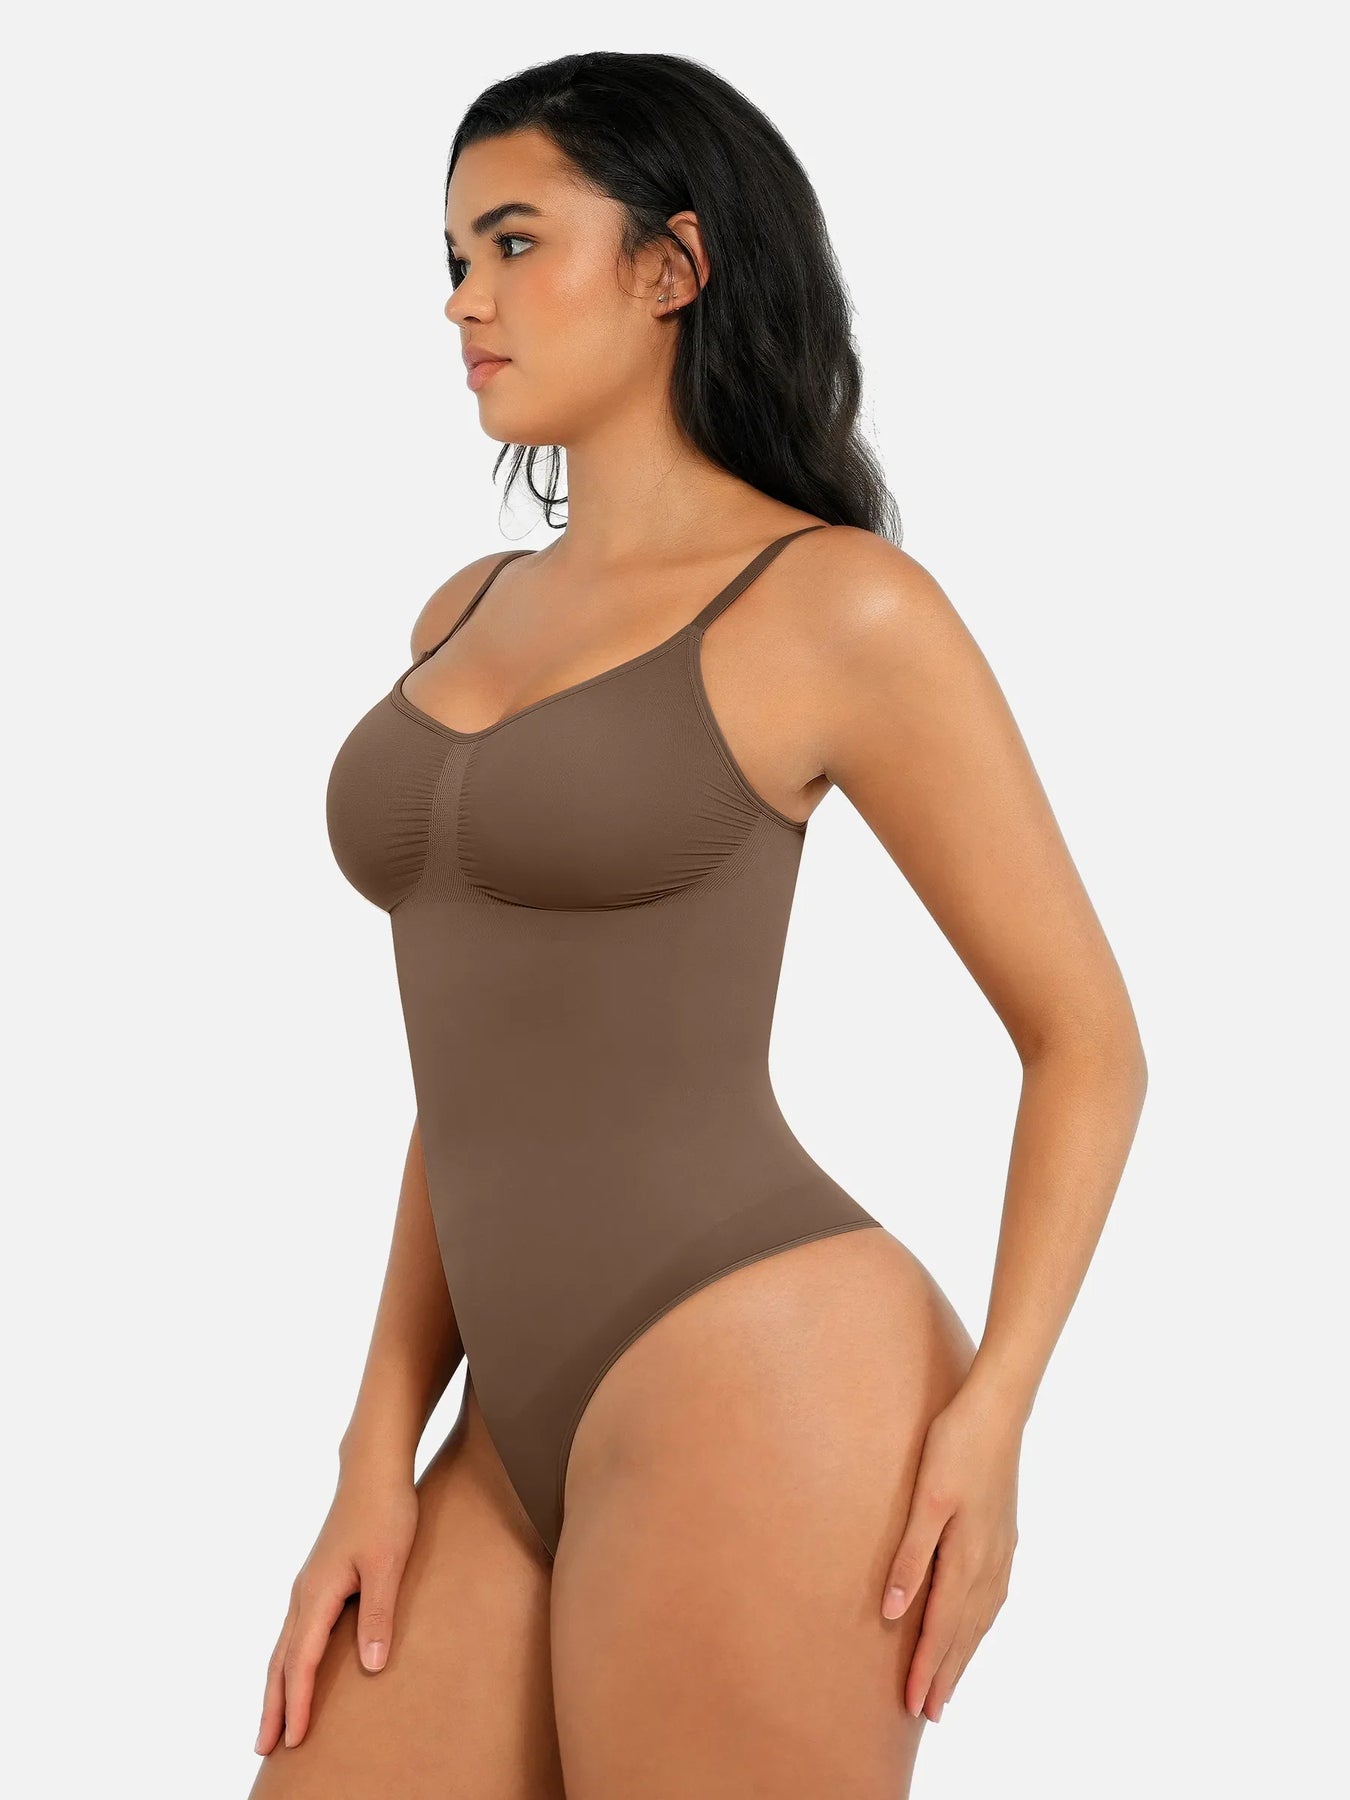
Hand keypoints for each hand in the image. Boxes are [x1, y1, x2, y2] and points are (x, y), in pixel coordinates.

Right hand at [254, 1462, 419, 1753]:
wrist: (373, 1468)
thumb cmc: (385, 1512)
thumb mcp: (389, 1564)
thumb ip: (379, 1614)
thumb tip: (372, 1665)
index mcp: (319, 1593)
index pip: (303, 1662)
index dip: (299, 1703)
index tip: (294, 1741)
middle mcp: (305, 1593)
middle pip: (281, 1661)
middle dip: (273, 1706)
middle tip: (263, 1749)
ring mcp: (309, 1584)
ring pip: (284, 1646)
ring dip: (276, 1686)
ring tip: (272, 1722)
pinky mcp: (318, 1578)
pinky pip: (295, 1631)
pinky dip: (288, 1660)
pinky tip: (294, 1670)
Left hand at [880, 1379, 1020, 1721]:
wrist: (998, 1410)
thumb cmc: (955, 1446)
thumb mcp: (926, 1499)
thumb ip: (911, 1556)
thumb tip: (893, 1611)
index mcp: (966, 1558)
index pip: (942, 1628)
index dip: (927, 1669)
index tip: (913, 1707)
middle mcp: (989, 1562)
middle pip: (965, 1632)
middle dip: (947, 1673)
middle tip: (930, 1714)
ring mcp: (1001, 1548)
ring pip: (982, 1617)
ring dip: (965, 1652)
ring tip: (950, 1682)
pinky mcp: (1004, 1533)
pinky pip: (993, 1595)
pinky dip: (981, 1622)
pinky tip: (977, 1624)